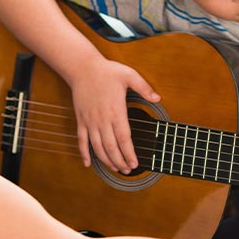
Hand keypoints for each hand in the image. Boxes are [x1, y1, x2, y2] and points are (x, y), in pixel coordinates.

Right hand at [67, 58, 159, 173]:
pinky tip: (88, 164)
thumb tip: (158, 98)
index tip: (135, 164)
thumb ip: (144, 88)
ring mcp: (90, 121)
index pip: (124, 138)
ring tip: (115, 168)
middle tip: (127, 170)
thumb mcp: (129, 75)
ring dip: (106, 161)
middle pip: (111, 147)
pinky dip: (84, 153)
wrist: (83, 68)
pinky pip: (81, 140)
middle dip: (120, 161)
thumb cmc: (108, 71)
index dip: (129, 153)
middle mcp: (102, 119)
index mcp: (116, 111)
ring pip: (97, 147)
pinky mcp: (81, 120)